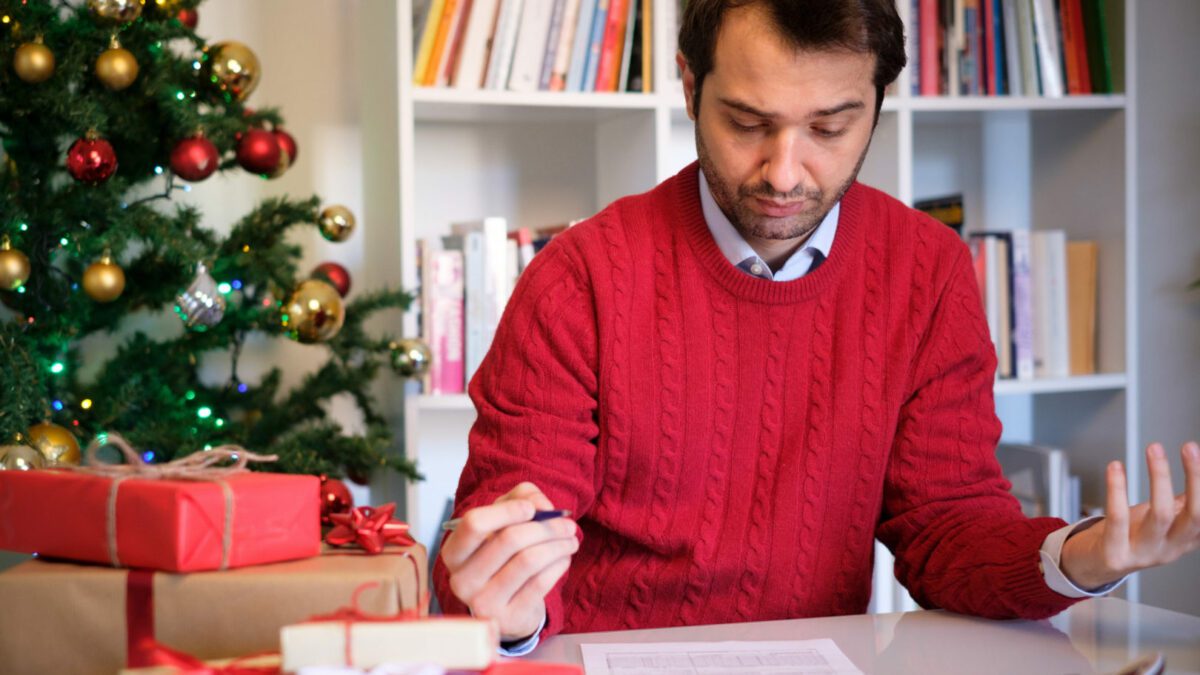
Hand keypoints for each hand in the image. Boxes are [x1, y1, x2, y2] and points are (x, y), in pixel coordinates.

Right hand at [439, 482, 578, 641]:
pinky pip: (540, 583)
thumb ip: (521, 498)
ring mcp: (483, 603)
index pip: (475, 523)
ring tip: (571, 539)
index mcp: (454, 552)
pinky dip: (559, 565)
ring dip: (558, 545)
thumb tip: (541, 505)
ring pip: (529, 561)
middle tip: (568, 524)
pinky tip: (564, 559)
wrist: (507, 607)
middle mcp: (462, 579)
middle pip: (509, 539)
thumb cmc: (504, 556)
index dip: (507, 511)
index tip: (532, 508)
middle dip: (547, 527)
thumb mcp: (505, 519)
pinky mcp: (507, 619)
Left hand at [1060, 441, 1199, 589]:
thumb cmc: (1129, 536)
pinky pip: (1119, 518)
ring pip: (1161, 514)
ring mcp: (1144, 554)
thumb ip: (1182, 501)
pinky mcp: (1115, 555)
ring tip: (1154, 449)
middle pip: (1195, 515)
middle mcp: (1170, 549)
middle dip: (1195, 478)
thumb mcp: (1161, 518)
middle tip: (1189, 447)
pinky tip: (1115, 467)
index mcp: (1185, 540)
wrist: (1093, 566)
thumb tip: (1198, 472)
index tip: (1199, 454)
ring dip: (1159, 477)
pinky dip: (1117, 489)